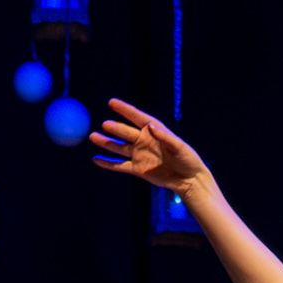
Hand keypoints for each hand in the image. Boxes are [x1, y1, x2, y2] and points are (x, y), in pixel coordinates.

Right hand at [89, 97, 207, 190]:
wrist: (189, 180)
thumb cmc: (187, 159)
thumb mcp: (179, 147)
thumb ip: (165, 137)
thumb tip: (150, 126)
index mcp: (154, 130)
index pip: (136, 117)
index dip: (124, 109)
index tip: (112, 102)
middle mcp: (143, 140)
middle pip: (125, 132)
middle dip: (115, 128)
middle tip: (105, 125)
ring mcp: (139, 154)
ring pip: (119, 148)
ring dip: (106, 143)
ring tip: (93, 136)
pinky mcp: (137, 169)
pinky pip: (119, 165)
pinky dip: (108, 164)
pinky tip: (96, 159)